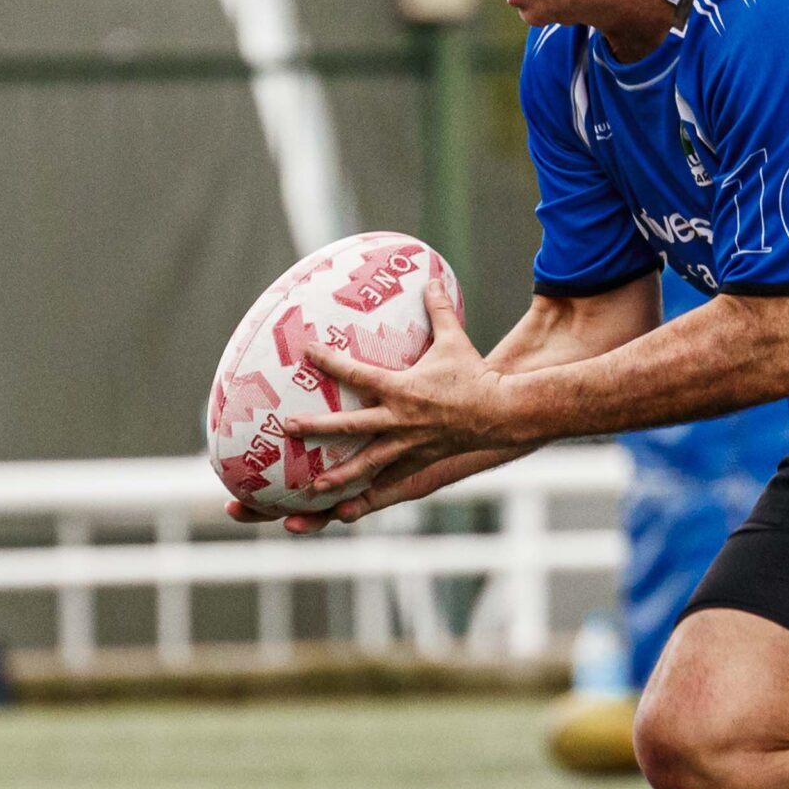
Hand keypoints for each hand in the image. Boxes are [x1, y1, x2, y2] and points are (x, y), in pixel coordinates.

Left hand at [282, 285, 509, 498]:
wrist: (501, 413)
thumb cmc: (474, 375)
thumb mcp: (454, 340)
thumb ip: (439, 311)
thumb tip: (430, 278)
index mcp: (401, 389)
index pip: (356, 373)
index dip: (329, 361)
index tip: (305, 352)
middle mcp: (399, 420)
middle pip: (349, 426)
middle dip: (316, 428)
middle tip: (287, 428)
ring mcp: (408, 444)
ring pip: (365, 462)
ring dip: (338, 475)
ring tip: (312, 486)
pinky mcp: (419, 461)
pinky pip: (390, 481)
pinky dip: (370, 496)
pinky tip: (347, 510)